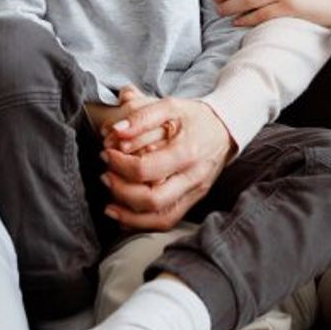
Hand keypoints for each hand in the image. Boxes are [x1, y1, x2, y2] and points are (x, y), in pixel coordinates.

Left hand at [100, 97, 232, 230]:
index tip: (107, 153)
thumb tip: (116, 131)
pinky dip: (143, 224)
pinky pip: (168, 221)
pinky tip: (124, 217)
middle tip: (105, 175)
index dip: (120, 164)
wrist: (225, 129)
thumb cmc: (195, 117)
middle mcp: (193, 177)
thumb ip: (142, 116)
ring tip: (109, 204)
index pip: (146, 169)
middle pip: (153, 199)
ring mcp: (195, 193)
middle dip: (121, 191)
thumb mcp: (171, 105)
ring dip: (130, 215)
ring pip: (161, 218)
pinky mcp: (193, 201)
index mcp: (187, 152)